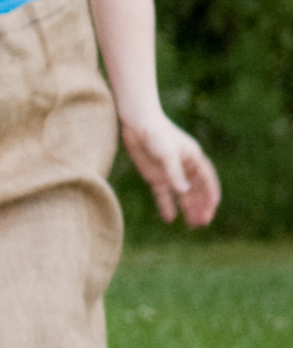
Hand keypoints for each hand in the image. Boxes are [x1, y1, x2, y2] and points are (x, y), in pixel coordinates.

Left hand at [121, 110, 221, 229]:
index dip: (210, 197)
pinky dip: (166, 205)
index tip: (211, 211)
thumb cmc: (155, 133)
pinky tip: (169, 218)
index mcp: (195, 159)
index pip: (207, 182)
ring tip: (191, 225)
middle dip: (200, 206)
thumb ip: (174, 172)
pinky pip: (163, 194)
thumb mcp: (166, 153)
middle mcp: (185, 168)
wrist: (136, 123)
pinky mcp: (155, 176)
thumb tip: (184, 192)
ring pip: (182, 195)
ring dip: (188, 208)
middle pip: (196, 191)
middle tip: (202, 223)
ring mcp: (170, 173)